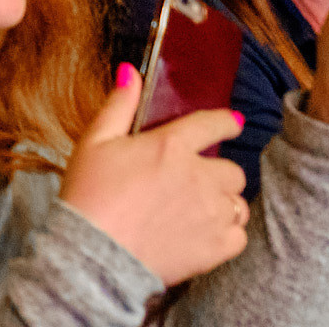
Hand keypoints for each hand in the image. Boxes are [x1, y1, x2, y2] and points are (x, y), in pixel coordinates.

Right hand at [58, 65, 248, 285]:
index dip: (226, 121)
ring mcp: (210, 214)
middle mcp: (199, 177)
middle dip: (218, 173)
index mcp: (171, 146)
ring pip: (238, 203)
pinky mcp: (214, 249)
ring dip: (223, 203)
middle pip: (232, 170)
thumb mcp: (95, 142)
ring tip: (200, 210)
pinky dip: (227, 234)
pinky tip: (205, 234)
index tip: (233, 122)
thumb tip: (131, 72)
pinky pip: (239, 236)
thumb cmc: (89, 196)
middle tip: (196, 181)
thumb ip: (119, 105)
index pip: (212, 124)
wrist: (93, 257)